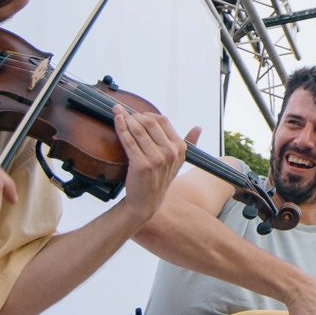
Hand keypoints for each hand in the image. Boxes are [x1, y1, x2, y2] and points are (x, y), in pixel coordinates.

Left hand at [113, 107, 193, 223]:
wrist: (146, 202)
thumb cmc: (159, 179)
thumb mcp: (178, 162)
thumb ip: (188, 143)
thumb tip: (198, 128)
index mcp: (179, 148)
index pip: (163, 121)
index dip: (148, 114)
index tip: (137, 113)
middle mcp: (170, 152)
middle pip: (150, 123)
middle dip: (135, 114)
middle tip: (124, 112)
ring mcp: (156, 159)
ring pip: (138, 130)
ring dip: (125, 118)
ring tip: (117, 112)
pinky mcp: (141, 164)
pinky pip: (129, 140)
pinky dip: (121, 128)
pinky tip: (116, 120)